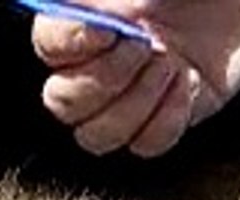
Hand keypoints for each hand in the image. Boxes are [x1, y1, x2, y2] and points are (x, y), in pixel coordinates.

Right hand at [32, 0, 239, 156]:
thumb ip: (110, 0)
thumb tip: (77, 11)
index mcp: (89, 17)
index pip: (49, 46)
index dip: (69, 45)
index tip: (107, 28)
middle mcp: (104, 59)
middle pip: (63, 103)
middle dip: (103, 81)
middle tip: (149, 46)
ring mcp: (136, 93)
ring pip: (98, 136)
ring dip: (134, 105)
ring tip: (172, 64)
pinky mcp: (172, 116)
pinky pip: (147, 145)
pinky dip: (166, 121)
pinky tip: (190, 84)